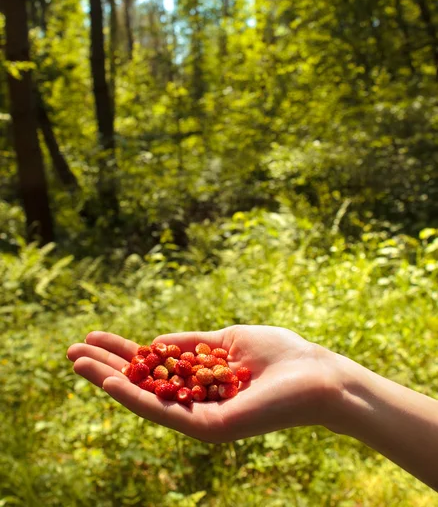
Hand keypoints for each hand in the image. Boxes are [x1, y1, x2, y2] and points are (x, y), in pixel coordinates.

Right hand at [67, 325, 340, 442]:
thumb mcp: (226, 341)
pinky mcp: (209, 429)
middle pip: (142, 384)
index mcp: (200, 382)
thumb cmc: (281, 355)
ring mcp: (200, 418)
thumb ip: (191, 345)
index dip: (123, 352)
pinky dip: (135, 396)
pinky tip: (110, 380)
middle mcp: (195, 402)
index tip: (94, 337)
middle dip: (107, 367)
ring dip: (109, 380)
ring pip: (145, 399)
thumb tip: (155, 342)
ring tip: (77, 361)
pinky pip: (166, 411)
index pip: (153, 367)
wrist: (318, 376)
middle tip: (72, 351)